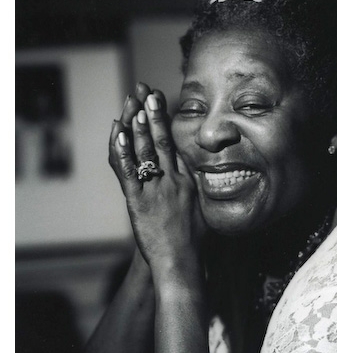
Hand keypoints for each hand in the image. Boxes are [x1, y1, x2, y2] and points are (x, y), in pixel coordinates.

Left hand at [109, 84, 205, 266]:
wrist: (182, 262)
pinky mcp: (138, 202)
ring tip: (133, 102)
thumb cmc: (196, 241)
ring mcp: (156, 189)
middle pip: (161, 140)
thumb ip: (198, 188)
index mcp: (189, 181)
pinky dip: (122, 151)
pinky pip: (128, 172)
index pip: (176, 144)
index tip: (160, 102)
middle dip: (152, 113)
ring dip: (137, 125)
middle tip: (146, 90)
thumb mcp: (203, 209)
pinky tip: (117, 132)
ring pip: (145, 151)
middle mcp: (173, 180)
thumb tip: (199, 173)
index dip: (166, 121)